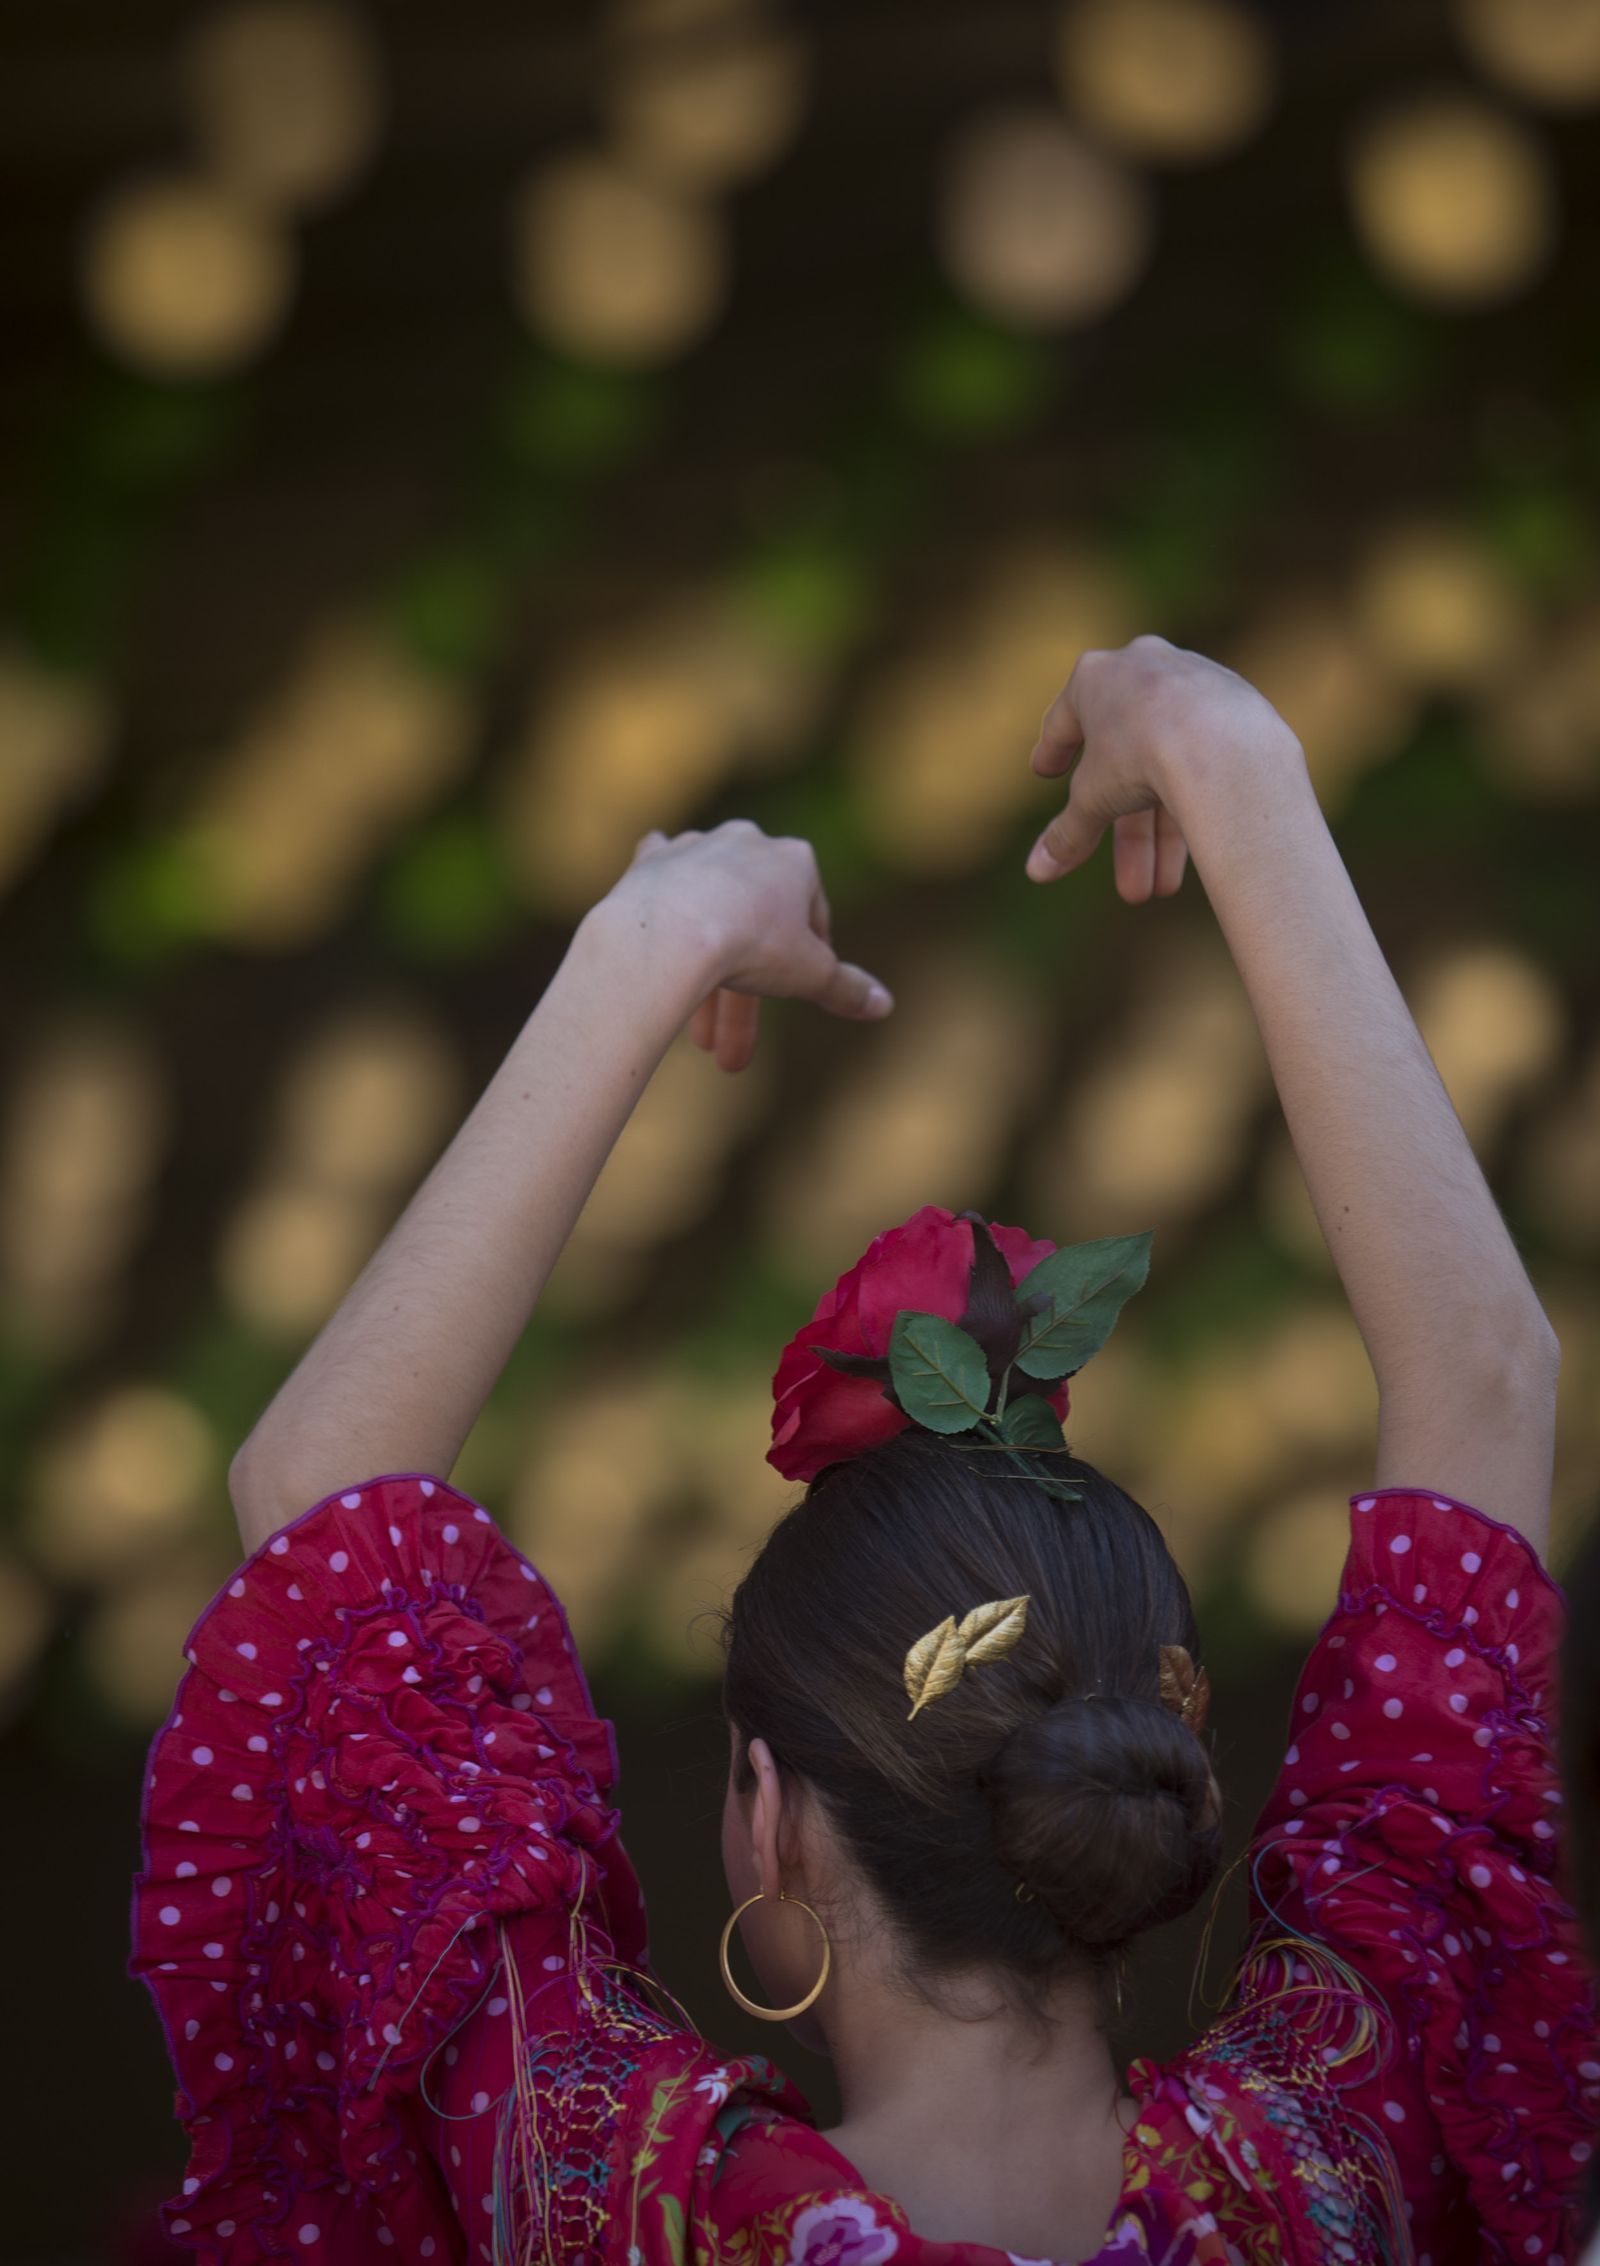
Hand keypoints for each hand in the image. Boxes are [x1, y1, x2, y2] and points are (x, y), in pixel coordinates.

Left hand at [610, 821, 893, 1072]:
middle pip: (754, 927)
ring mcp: (699, 847)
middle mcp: (749, 843)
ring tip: (695, 1038)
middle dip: (745, 997)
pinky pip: (662, 872)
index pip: (812, 917)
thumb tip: (885, 1005)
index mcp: (795, 861)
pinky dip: (664, 897)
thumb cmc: (749, 946)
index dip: (807, 960)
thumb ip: (845, 988)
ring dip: (706, 971)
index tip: (795, 993)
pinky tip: (661, 909)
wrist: (669, 930)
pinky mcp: (654, 860)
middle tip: (729, 1052)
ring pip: (709, 914)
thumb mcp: (809, 975)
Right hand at [1025, 635, 1302, 901]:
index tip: (1045, 771)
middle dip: (1128, 838)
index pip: (1064, 719)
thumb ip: (1068, 833)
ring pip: (1169, 768)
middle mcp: (1143, 667)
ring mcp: (1192, 680)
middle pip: (1126, 766)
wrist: (1221, 741)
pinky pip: (1205, 757)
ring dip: (1164, 836)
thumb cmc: (1142, 755)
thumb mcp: (1093, 799)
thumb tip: (1037, 872)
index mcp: (1095, 676)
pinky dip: (1196, 800)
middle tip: (1131, 889)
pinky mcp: (1234, 702)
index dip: (1053, 750)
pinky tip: (1200, 842)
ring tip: (1164, 890)